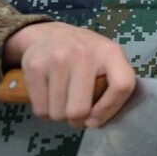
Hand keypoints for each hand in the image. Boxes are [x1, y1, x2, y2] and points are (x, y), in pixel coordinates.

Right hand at [2, 22, 135, 128]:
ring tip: (64, 100)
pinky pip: (40, 109)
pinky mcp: (35, 66)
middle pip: (79, 110)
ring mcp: (57, 59)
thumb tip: (96, 121)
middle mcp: (84, 53)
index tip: (97, 119)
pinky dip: (45, 111)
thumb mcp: (108, 61)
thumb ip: (114, 86)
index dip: (110, 109)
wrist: (49, 34)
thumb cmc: (85, 54)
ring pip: (57, 114)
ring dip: (60, 115)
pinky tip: (50, 97)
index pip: (121, 86)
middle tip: (77, 112)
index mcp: (110, 53)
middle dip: (77, 120)